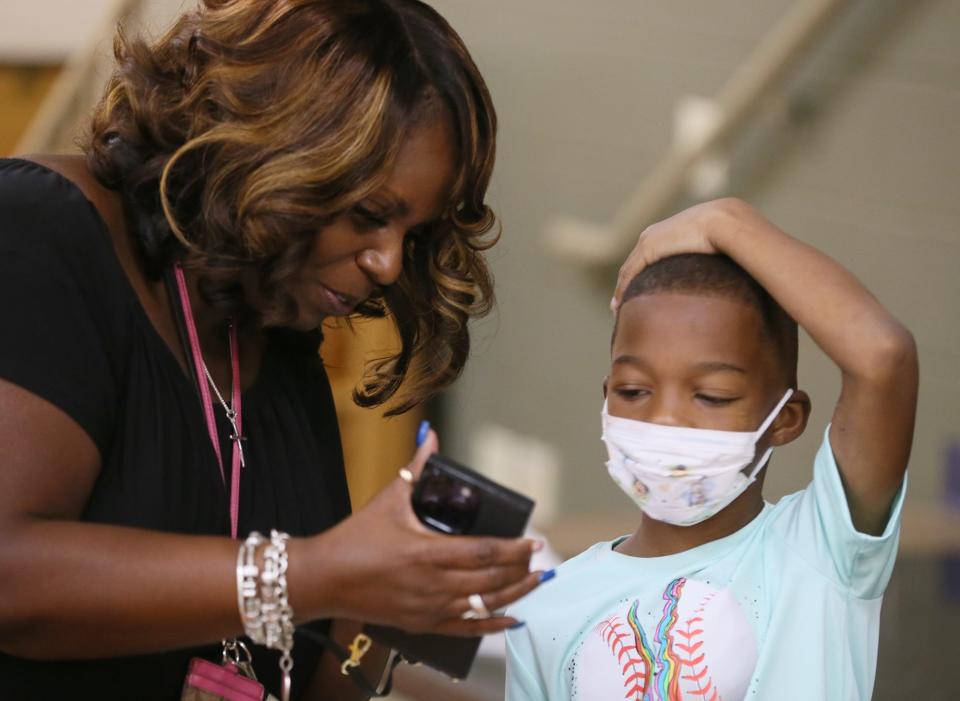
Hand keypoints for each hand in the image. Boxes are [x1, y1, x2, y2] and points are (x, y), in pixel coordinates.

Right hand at [307, 428, 542, 635]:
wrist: (323, 578)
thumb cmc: (355, 536)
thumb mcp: (388, 498)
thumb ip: (415, 467)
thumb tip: (430, 435)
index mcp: (426, 552)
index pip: (483, 553)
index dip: (513, 549)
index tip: (534, 542)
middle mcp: (432, 584)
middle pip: (490, 581)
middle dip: (520, 571)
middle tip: (538, 561)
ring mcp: (428, 609)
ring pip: (483, 606)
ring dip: (513, 595)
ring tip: (533, 583)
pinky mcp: (421, 625)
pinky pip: (465, 629)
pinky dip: (492, 623)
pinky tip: (512, 618)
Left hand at [611, 198, 756, 311]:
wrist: (728, 221)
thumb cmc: (733, 234)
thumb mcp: (719, 249)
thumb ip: (715, 261)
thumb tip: (728, 279)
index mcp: (670, 231)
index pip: (648, 257)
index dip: (640, 276)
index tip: (637, 293)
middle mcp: (655, 234)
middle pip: (634, 264)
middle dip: (627, 284)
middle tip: (619, 305)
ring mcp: (649, 240)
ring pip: (629, 270)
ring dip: (622, 291)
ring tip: (617, 310)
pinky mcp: (647, 249)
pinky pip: (629, 274)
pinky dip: (622, 290)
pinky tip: (619, 306)